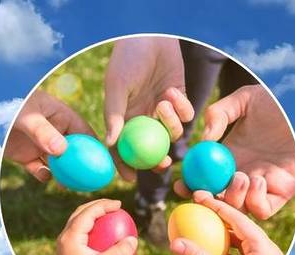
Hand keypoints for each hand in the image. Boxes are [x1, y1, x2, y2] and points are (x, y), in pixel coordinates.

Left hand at [4, 90, 96, 181]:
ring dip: (64, 175)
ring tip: (68, 184)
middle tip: (91, 180)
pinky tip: (44, 175)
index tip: (104, 162)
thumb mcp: (28, 116)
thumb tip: (63, 151)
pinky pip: (40, 169)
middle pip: (74, 152)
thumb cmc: (10, 106)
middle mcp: (54, 132)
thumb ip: (43, 131)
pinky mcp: (27, 157)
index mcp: (61, 116)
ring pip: (58, 164)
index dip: (96, 147)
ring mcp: (41, 145)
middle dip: (82, 166)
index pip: (84, 133)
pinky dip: (43, 175)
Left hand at [51, 199, 137, 254]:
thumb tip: (133, 238)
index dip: (104, 205)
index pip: (87, 213)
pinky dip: (94, 228)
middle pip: (81, 212)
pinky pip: (82, 233)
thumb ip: (120, 252)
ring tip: (111, 215)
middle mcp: (65, 237)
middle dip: (98, 205)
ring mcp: (65, 244)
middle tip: (115, 206)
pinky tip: (108, 234)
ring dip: (95, 215)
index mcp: (70, 237)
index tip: (119, 205)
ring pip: (80, 221)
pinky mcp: (69, 251)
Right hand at [104, 36, 194, 180]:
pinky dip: (182, 109)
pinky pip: (185, 116)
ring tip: (165, 102)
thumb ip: (114, 115)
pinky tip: (173, 93)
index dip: (124, 166)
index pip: (122, 149)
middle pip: (151, 149)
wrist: (150, 36)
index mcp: (123, 119)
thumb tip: (110, 143)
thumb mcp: (117, 87)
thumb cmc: (127, 60)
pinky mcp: (179, 100)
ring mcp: (162, 111)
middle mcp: (143, 119)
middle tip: (164, 164)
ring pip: (171, 133)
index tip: (131, 178)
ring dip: (171, 124)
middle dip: (157, 160)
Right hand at [170, 191, 284, 254]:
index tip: (198, 196)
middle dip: (215, 216)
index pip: (237, 217)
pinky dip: (219, 253)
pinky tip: (202, 253)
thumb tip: (174, 243)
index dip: (216, 204)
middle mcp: (264, 250)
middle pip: (237, 226)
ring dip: (217, 234)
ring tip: (196, 227)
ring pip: (236, 241)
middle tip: (195, 207)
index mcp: (263, 245)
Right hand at [175, 85, 294, 218]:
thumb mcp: (244, 99)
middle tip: (202, 191)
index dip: (190, 186)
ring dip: (234, 198)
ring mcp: (261, 186)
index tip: (180, 184)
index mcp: (229, 159)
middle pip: (217, 200)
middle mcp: (242, 175)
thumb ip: (219, 114)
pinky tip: (258, 179)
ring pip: (239, 209)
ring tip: (239, 176)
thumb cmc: (278, 103)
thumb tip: (205, 141)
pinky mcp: (281, 193)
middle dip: (206, 201)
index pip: (204, 180)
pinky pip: (263, 209)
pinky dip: (255, 201)